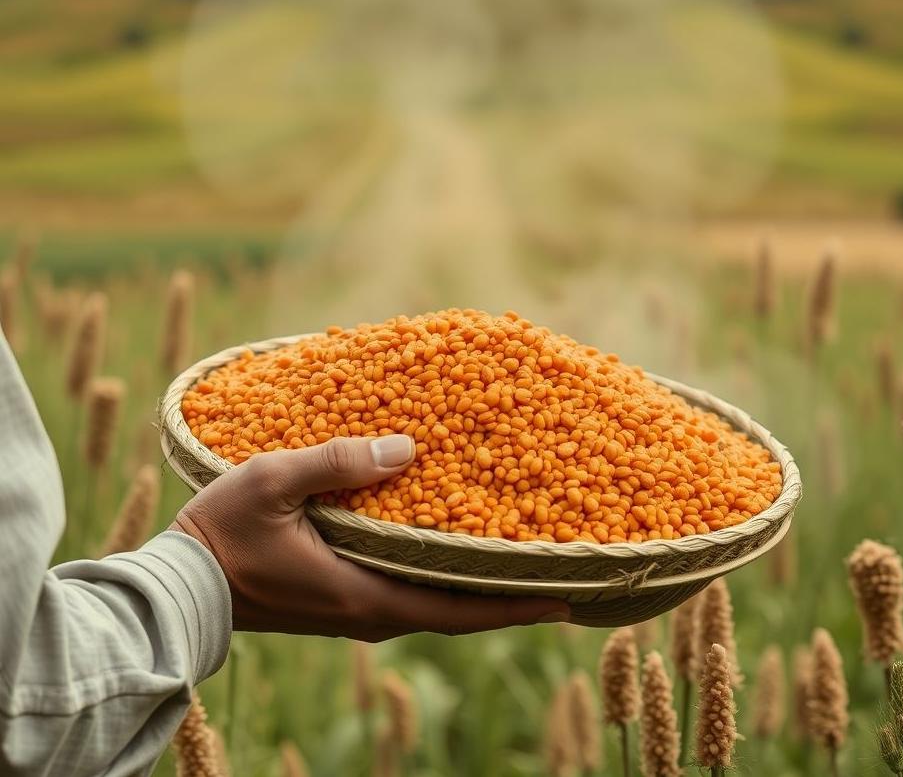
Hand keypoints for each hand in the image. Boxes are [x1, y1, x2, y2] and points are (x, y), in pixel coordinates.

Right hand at [171, 434, 569, 639]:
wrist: (179, 588)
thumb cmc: (221, 536)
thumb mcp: (274, 481)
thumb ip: (337, 461)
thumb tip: (406, 447)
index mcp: (365, 594)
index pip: (459, 608)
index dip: (514, 602)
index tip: (566, 593)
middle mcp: (372, 611)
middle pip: (458, 608)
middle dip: (508, 591)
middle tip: (556, 563)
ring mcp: (358, 608)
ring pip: (436, 600)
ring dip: (477, 580)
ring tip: (517, 550)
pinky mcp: (344, 598)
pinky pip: (410, 589)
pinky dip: (442, 571)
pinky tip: (452, 541)